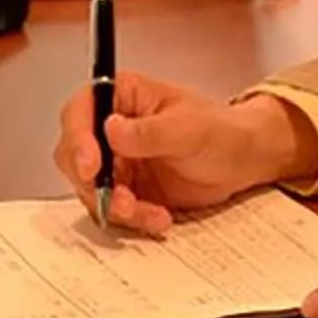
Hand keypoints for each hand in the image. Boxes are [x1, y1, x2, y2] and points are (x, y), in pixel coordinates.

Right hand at [53, 72, 315, 234]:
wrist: (242, 161)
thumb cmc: (220, 130)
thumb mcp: (189, 127)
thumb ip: (149, 131)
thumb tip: (111, 130)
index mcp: (122, 97)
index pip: (81, 112)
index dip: (78, 138)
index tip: (91, 165)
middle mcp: (112, 129)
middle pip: (74, 155)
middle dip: (92, 182)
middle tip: (119, 199)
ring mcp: (117, 162)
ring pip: (91, 189)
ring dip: (114, 206)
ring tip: (146, 212)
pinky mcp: (127, 190)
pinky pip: (114, 210)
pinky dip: (133, 219)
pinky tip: (158, 217)